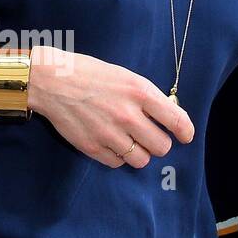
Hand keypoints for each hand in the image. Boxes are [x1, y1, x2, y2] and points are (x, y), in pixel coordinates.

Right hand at [27, 47, 194, 167]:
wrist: (51, 81)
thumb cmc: (89, 74)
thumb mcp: (125, 76)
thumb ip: (147, 97)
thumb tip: (167, 116)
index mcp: (140, 92)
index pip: (177, 121)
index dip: (186, 132)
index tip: (185, 136)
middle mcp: (128, 115)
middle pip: (162, 147)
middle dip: (159, 143)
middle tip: (150, 136)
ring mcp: (110, 134)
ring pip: (142, 160)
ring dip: (139, 153)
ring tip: (129, 141)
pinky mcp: (93, 147)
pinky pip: (117, 163)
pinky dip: (117, 156)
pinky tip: (110, 142)